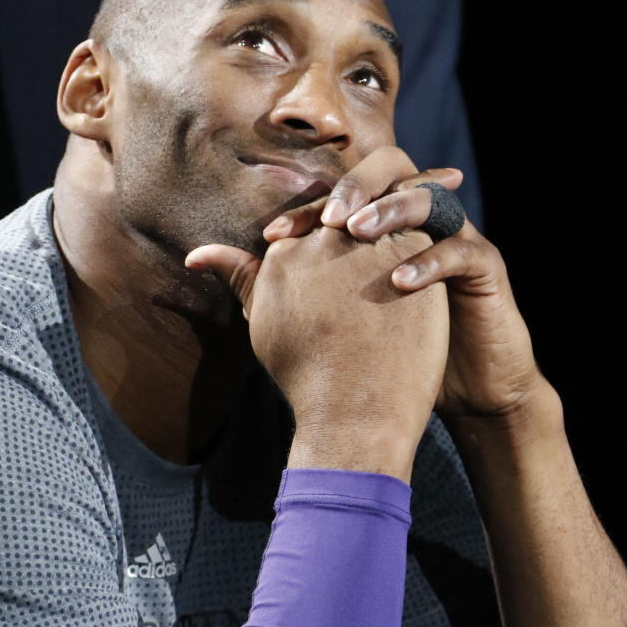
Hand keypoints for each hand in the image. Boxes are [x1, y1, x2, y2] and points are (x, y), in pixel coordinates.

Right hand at [185, 223, 448, 479]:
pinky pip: (426, 233)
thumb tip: (194, 254)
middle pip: (349, 213)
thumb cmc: (306, 377)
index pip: (314, 224)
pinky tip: (433, 275)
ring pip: (388, 217)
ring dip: (401, 235)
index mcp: (286, 251)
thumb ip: (238, 276)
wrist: (353, 413)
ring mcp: (368, 245)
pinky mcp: (412, 257)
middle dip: (368, 229)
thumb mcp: (263, 323)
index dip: (337, 246)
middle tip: (389, 265)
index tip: (354, 281)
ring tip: (411, 270)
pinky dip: (429, 250)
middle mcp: (324, 239)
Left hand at [263, 146, 541, 419]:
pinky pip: (460, 249)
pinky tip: (399, 284)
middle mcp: (417, 222)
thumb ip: (263, 284)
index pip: (344, 194)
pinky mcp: (484, 267)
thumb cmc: (392, 356)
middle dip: (354, 189)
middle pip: (390, 170)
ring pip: (428, 197)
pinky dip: (430, 261)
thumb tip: (194, 258)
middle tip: (328, 222)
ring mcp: (453, 238)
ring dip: (391, 211)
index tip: (272, 237)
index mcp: (381, 227)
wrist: (462, 390)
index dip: (308, 209)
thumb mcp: (320, 317)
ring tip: (358, 237)